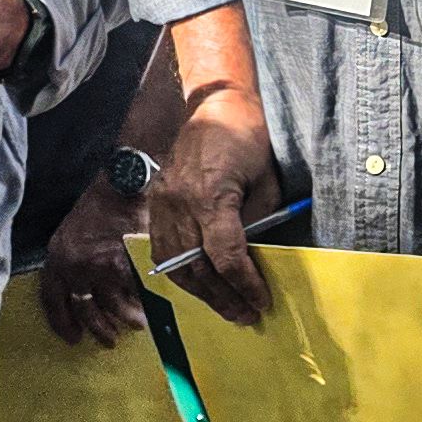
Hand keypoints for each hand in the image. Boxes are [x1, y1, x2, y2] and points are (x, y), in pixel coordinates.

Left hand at [41, 170, 151, 346]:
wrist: (123, 185)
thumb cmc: (101, 204)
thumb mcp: (73, 232)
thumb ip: (74, 260)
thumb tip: (88, 290)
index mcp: (57, 257)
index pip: (52, 299)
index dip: (61, 322)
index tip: (73, 338)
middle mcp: (73, 266)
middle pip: (84, 308)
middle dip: (98, 328)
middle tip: (109, 340)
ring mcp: (98, 268)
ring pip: (112, 305)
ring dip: (126, 318)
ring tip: (137, 324)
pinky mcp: (123, 266)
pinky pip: (133, 293)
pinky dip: (142, 301)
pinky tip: (150, 305)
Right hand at [146, 94, 277, 325]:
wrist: (212, 105)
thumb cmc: (246, 138)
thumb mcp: (265, 181)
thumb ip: (257, 223)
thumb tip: (255, 262)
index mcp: (210, 196)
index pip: (226, 255)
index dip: (244, 284)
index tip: (260, 301)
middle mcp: (180, 204)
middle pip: (198, 268)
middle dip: (224, 298)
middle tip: (245, 316)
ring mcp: (162, 205)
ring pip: (175, 265)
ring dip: (201, 293)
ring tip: (225, 308)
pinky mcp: (156, 204)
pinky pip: (162, 251)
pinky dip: (181, 274)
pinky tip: (200, 286)